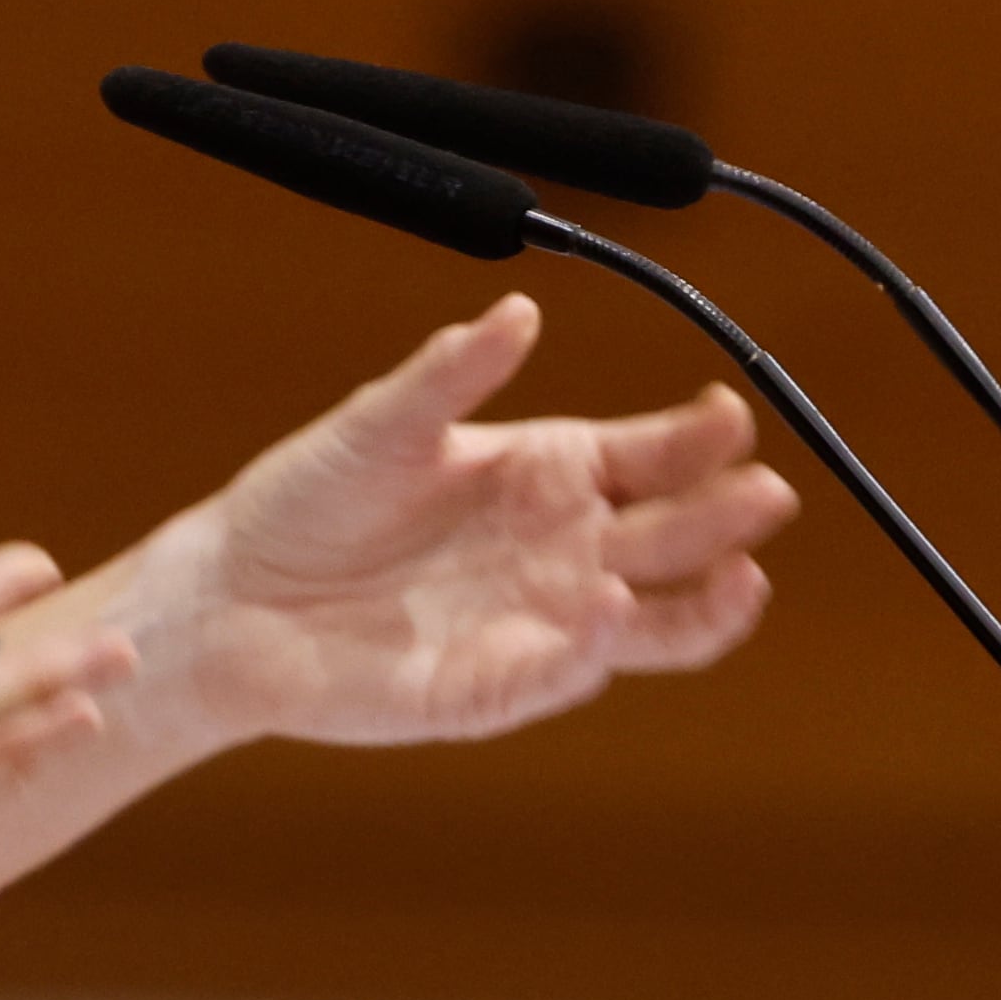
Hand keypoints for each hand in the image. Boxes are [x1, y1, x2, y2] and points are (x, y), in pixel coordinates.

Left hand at [146, 296, 794, 750]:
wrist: (234, 595)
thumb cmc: (311, 497)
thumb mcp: (381, 423)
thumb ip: (448, 373)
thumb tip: (518, 311)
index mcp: (548, 471)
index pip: (650, 453)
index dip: (696, 437)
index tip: (728, 412)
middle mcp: (562, 549)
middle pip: (671, 535)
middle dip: (724, 516)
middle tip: (766, 494)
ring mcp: (538, 622)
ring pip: (651, 623)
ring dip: (701, 607)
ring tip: (742, 580)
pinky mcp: (496, 688)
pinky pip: (559, 674)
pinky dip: (592, 648)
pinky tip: (612, 612)